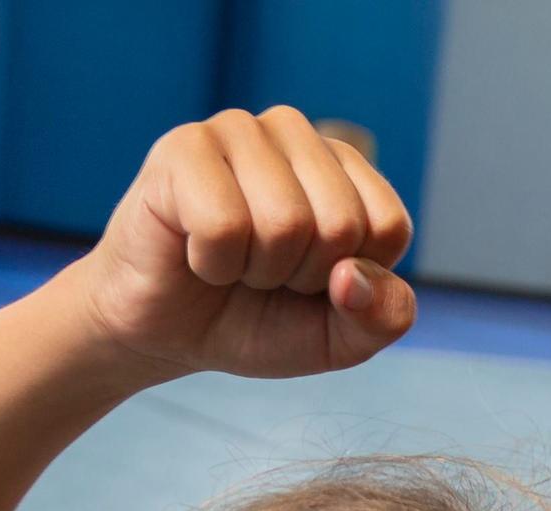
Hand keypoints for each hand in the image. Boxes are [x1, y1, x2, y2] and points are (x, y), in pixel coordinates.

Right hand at [80, 106, 416, 379]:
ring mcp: (237, 130)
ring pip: (285, 222)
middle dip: (301, 277)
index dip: (348, 280)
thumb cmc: (253, 320)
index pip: (388, 226)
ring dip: (254, 271)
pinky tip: (194, 253)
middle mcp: (295, 133)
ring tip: (229, 261)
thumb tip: (353, 276)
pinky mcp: (183, 147)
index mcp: (344, 166)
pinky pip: (225, 226)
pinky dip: (211, 264)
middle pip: (340, 223)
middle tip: (260, 274)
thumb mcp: (338, 339)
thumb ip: (382, 317)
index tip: (308, 281)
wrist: (162, 334)